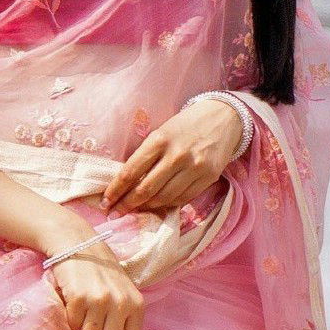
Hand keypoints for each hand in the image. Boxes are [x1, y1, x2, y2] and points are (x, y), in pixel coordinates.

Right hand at [44, 235, 143, 329]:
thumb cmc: (103, 274)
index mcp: (137, 305)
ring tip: (84, 316)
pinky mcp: (78, 299)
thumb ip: (124, 319)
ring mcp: (99, 301)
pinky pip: (72, 326)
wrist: (80, 245)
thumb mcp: (124, 293)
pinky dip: (71, 321)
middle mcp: (121, 304)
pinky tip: (74, 305)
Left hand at [102, 98, 241, 213]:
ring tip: (137, 210)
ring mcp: (194, 168)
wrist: (224, 117)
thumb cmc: (186, 125)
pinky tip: (159, 204)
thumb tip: (126, 184)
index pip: (130, 172)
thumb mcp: (162, 132)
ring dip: (147, 207)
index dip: (115, 190)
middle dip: (127, 205)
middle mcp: (177, 155)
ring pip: (163, 198)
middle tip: (115, 213)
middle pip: (145, 189)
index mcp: (160, 139)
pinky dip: (168, 204)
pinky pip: (183, 199)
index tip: (105, 202)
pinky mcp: (208, 177)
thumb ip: (146, 156)